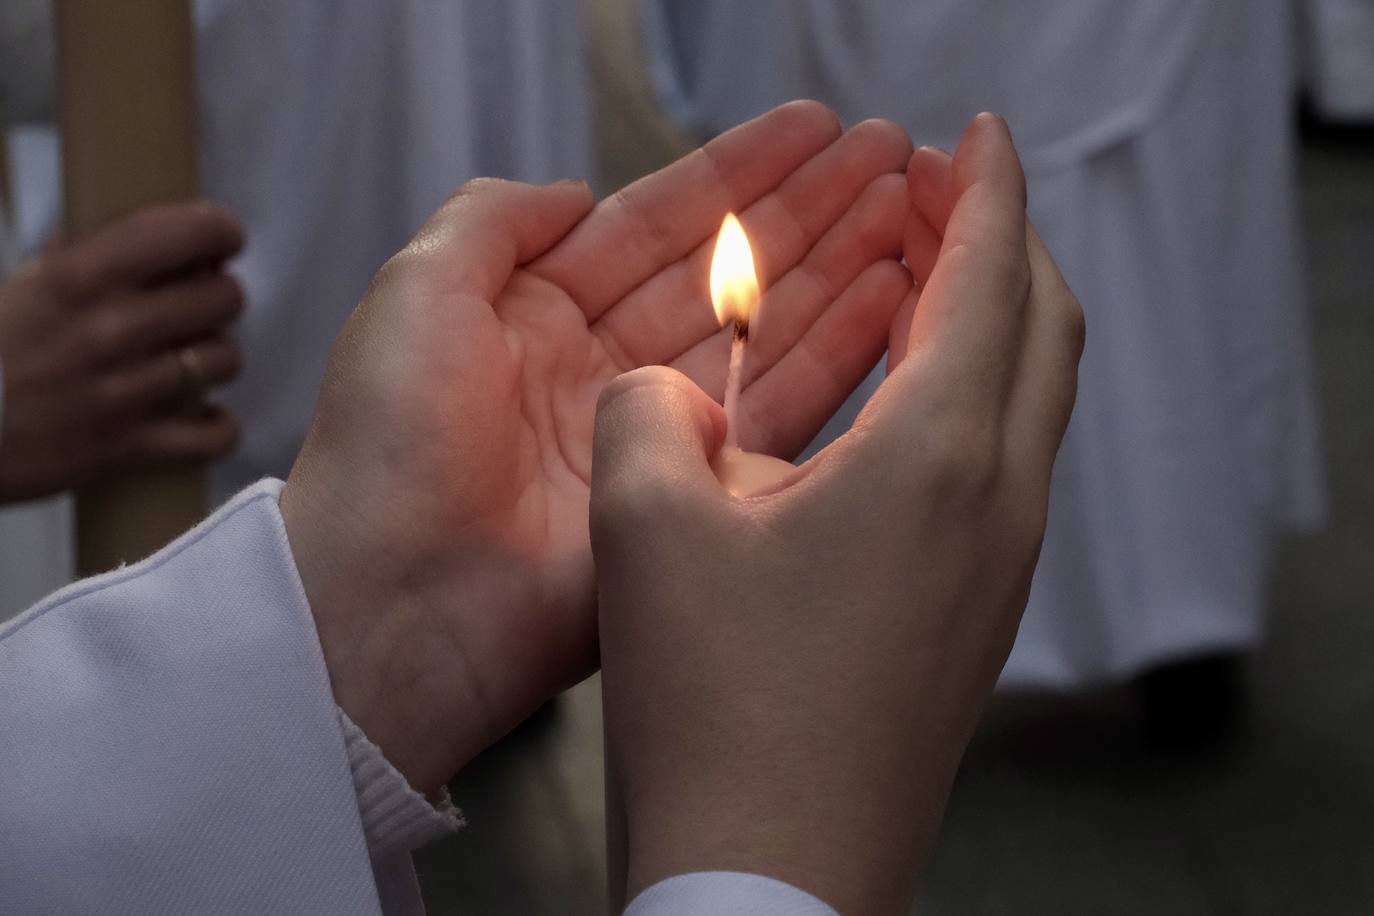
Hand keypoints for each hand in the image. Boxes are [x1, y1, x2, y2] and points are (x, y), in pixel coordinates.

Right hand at [0, 202, 244, 502]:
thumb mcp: (13, 290)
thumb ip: (62, 262)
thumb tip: (88, 235)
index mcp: (81, 274)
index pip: (190, 232)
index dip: (221, 233)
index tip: (221, 242)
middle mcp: (113, 327)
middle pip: (224, 298)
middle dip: (219, 298)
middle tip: (200, 307)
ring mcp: (125, 391)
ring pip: (225, 361)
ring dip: (217, 359)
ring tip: (194, 361)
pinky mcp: (128, 447)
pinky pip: (213, 438)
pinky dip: (219, 429)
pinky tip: (207, 418)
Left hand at [278, 101, 914, 793]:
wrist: (393, 604)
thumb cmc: (386, 448)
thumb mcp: (416, 294)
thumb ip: (493, 221)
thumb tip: (573, 188)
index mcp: (534, 315)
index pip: (657, 224)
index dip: (737, 173)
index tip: (815, 131)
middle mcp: (602, 370)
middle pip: (725, 274)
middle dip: (810, 213)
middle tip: (891, 158)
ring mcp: (651, 437)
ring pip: (765, 337)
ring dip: (839, 274)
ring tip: (912, 217)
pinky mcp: (689, 502)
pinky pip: (777, 417)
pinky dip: (837, 361)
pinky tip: (891, 305)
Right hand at [592, 114, 1083, 913]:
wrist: (770, 885)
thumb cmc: (721, 721)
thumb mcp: (646, 528)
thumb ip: (648, 413)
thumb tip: (664, 393)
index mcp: (938, 459)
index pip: (993, 271)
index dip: (986, 186)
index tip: (972, 137)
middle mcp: (996, 506)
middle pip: (1041, 326)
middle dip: (997, 241)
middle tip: (933, 198)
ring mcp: (997, 570)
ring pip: (1027, 401)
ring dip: (986, 323)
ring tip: (911, 287)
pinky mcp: (972, 619)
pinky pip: (998, 469)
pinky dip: (965, 402)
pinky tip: (888, 411)